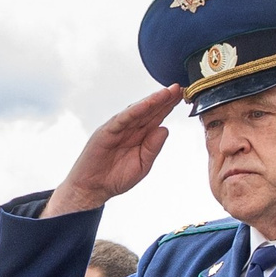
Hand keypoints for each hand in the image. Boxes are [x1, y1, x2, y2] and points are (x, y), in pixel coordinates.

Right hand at [41, 85, 184, 217]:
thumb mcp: (142, 165)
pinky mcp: (106, 132)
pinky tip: (146, 104)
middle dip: (164, 99)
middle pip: (149, 110)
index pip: (156, 118)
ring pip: (137, 111)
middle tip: (179, 88)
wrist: (93, 189)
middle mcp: (130, 129)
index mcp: (139, 136)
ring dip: (152, 101)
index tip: (182, 96)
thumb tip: (164, 129)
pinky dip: (134, 111)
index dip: (168, 107)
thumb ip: (152, 148)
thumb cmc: (115, 178)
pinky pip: (122, 119)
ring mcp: (118, 128)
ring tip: (167, 93)